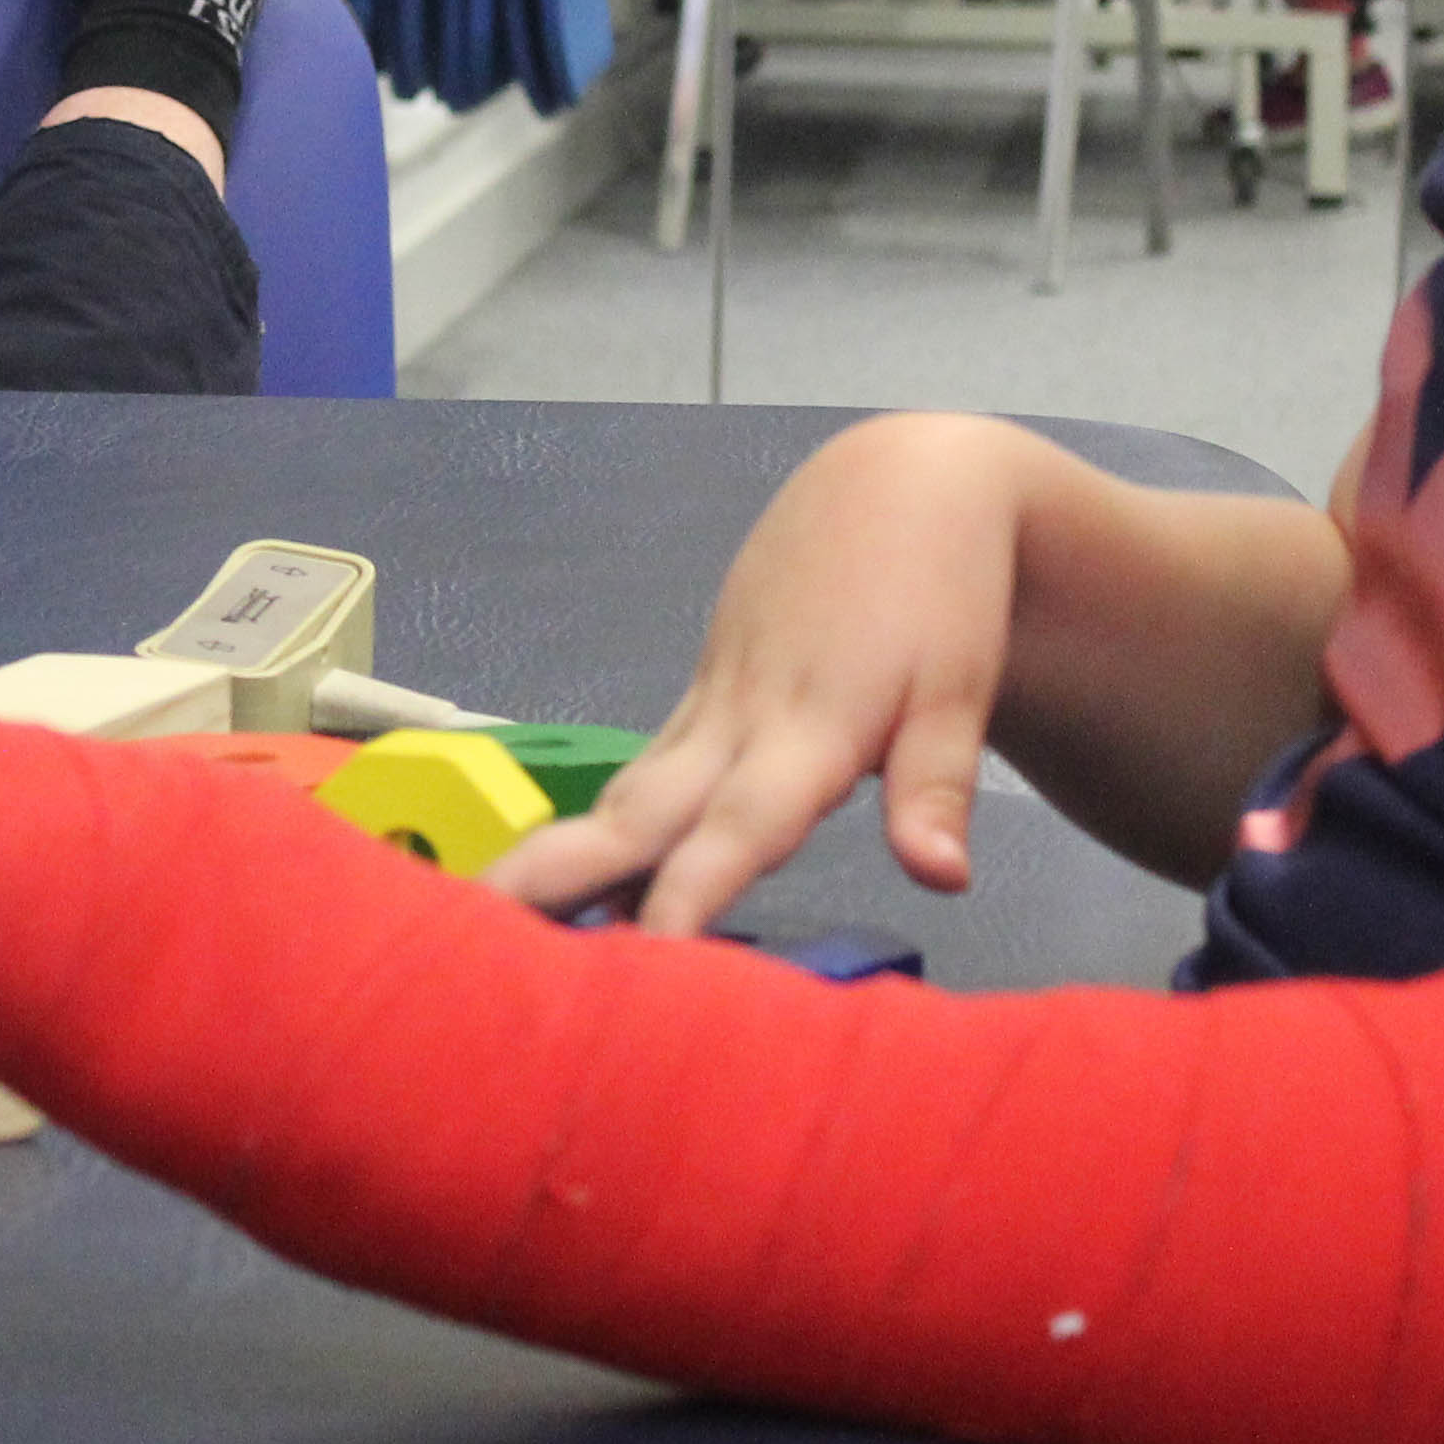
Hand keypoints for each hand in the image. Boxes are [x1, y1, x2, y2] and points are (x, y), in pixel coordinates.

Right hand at [487, 412, 1041, 937]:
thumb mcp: (959, 692)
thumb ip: (935, 790)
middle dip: (556, 875)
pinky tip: (568, 878)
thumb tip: (943, 878)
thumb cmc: (940, 594)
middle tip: (484, 937)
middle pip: (636, 813)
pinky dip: (601, 824)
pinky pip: (642, 771)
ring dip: (557, 855)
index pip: (736, 831)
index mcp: (805, 730)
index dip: (686, 895)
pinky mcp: (702, 693)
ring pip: (625, 792)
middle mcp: (737, 723)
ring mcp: (709, 704)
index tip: (640, 958)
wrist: (898, 485)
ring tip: (492, 921)